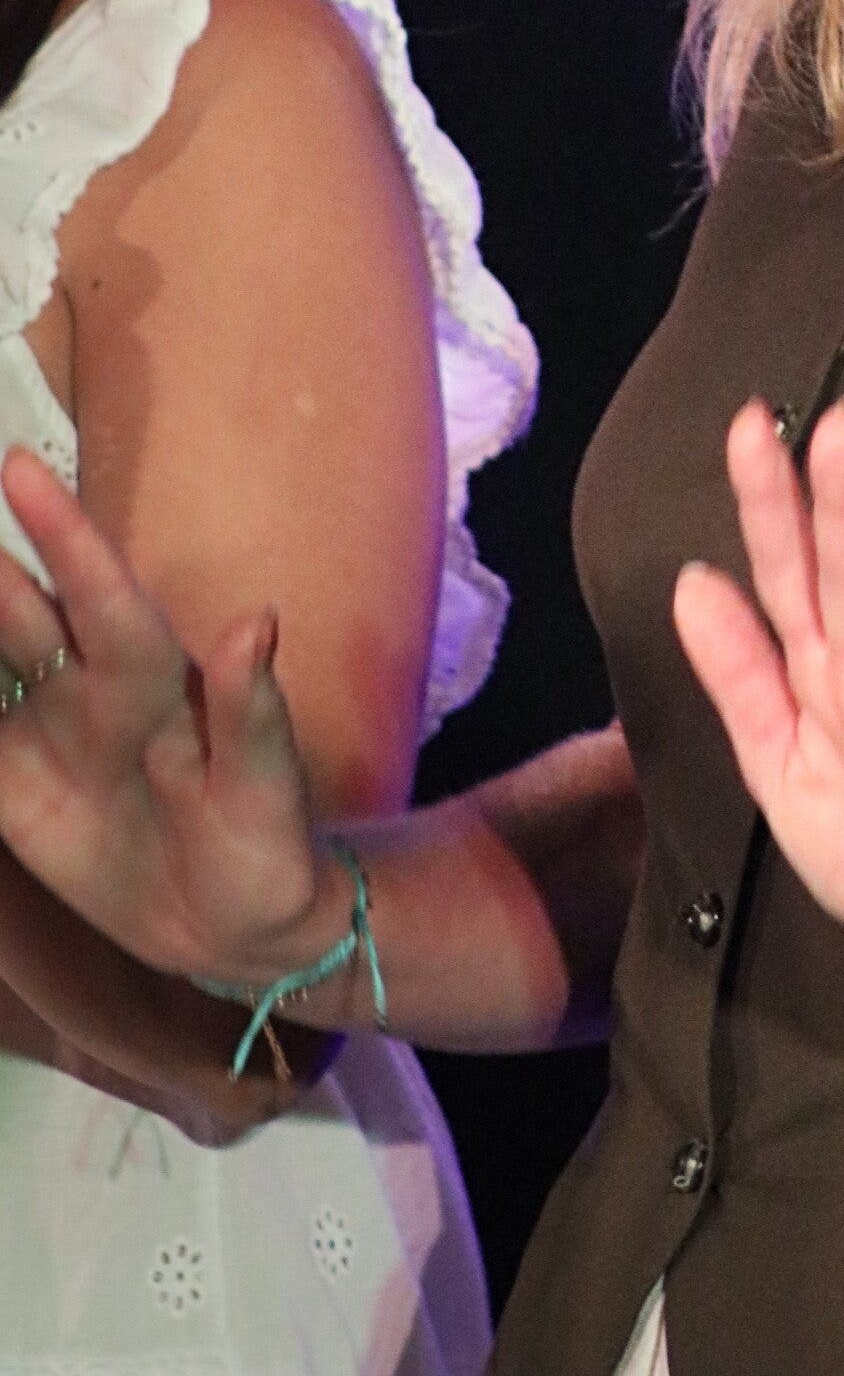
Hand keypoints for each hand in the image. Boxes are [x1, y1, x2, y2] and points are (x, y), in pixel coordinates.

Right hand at [0, 448, 325, 986]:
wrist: (234, 923)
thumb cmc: (267, 840)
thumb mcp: (267, 784)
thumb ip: (253, 708)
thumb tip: (259, 621)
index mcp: (157, 678)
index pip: (102, 596)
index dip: (64, 535)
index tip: (22, 470)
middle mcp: (94, 691)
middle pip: (25, 616)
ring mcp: (49, 735)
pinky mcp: (15, 789)